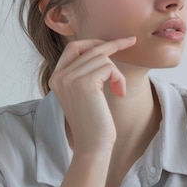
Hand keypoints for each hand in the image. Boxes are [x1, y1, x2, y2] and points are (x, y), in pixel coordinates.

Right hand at [48, 36, 136, 154]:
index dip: (93, 41)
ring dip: (116, 72)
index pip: (73, 47)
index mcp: (55, 77)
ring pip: (102, 57)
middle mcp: (59, 76)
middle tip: (131, 41)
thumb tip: (101, 49)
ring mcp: (70, 78)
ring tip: (118, 90)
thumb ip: (83, 72)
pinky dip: (119, 78)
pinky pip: (109, 67)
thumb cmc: (92, 122)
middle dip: (113, 46)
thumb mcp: (82, 93)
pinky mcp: (85, 82)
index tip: (113, 42)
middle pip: (90, 49)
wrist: (92, 145)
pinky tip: (118, 93)